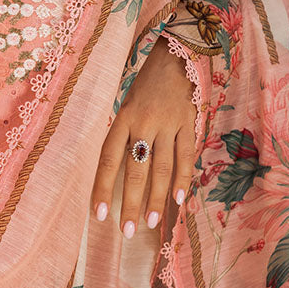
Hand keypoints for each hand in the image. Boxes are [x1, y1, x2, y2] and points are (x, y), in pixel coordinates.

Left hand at [91, 35, 195, 236]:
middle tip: (126, 230)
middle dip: (130, 202)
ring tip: (150, 224)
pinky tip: (179, 200)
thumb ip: (123, 135)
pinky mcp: (189, 124)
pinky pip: (186, 156)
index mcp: (122, 118)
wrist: (174, 57)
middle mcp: (143, 123)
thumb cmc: (144, 87)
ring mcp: (168, 124)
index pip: (107, 158)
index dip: (102, 187)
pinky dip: (183, 179)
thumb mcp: (125, 105)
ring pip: (161, 168)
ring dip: (155, 199)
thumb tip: (114, 173)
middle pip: (135, 169)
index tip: (98, 215)